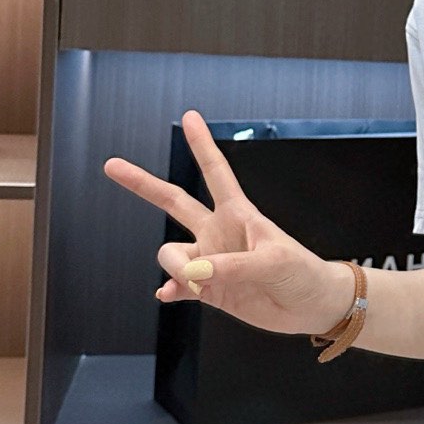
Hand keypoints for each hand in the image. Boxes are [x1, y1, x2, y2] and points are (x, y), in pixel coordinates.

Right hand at [103, 109, 353, 337]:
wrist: (312, 306)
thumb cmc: (303, 273)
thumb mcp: (275, 262)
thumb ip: (232, 267)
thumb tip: (194, 273)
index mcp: (238, 214)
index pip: (215, 172)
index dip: (201, 145)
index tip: (190, 117)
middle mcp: (218, 233)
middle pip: (173, 201)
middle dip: (142, 183)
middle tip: (111, 165)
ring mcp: (211, 261)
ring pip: (172, 255)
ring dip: (178, 269)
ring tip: (202, 283)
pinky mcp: (210, 290)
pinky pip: (178, 286)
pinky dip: (171, 290)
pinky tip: (169, 295)